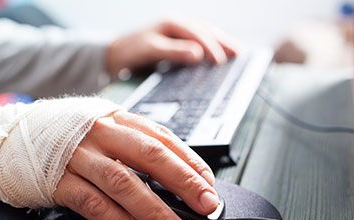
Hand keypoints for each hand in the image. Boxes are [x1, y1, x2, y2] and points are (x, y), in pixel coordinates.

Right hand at [53, 111, 217, 219]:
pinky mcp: (57, 180)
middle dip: (183, 182)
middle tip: (207, 205)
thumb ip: (130, 143)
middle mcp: (99, 133)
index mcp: (115, 118)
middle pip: (150, 156)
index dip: (189, 161)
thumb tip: (172, 174)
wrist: (8, 138)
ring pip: (124, 183)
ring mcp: (77, 156)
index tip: (208, 183)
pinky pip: (94, 204)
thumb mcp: (99, 126)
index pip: (161, 137)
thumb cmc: (60, 135)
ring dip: (155, 211)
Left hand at [106, 18, 238, 75]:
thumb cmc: (129, 51)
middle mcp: (176, 25)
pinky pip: (197, 43)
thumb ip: (173, 51)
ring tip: (236, 53)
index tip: (222, 61)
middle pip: (206, 30)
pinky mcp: (174, 42)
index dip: (212, 47)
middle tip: (240, 54)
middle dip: (223, 41)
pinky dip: (209, 48)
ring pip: (204, 35)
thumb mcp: (150, 50)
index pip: (198, 33)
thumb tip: (199, 53)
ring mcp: (176, 33)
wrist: (113, 55)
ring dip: (220, 43)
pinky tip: (216, 57)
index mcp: (171, 23)